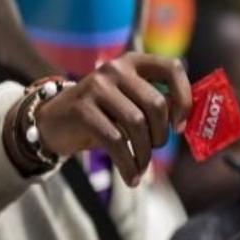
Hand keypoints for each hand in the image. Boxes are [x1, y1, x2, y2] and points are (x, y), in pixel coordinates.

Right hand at [39, 53, 191, 186]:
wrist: (55, 121)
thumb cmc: (102, 115)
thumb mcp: (128, 104)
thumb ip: (155, 106)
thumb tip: (185, 122)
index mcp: (133, 62)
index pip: (172, 68)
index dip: (184, 98)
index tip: (179, 126)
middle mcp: (115, 69)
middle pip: (155, 104)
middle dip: (160, 135)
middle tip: (154, 149)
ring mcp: (97, 87)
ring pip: (137, 124)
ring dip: (144, 154)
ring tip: (140, 167)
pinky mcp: (82, 109)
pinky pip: (116, 141)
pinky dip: (128, 164)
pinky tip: (131, 177)